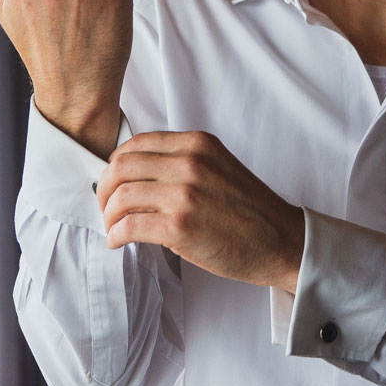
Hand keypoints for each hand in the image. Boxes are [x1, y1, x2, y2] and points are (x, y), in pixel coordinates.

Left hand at [97, 131, 306, 291]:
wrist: (281, 241)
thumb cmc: (250, 211)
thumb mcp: (218, 167)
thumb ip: (183, 163)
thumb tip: (138, 176)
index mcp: (197, 144)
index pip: (136, 144)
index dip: (115, 165)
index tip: (113, 182)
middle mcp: (189, 164)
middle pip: (121, 167)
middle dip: (104, 189)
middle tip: (105, 206)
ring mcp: (184, 195)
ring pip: (121, 196)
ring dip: (108, 215)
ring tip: (112, 227)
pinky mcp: (179, 227)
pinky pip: (129, 226)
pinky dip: (116, 234)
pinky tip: (118, 241)